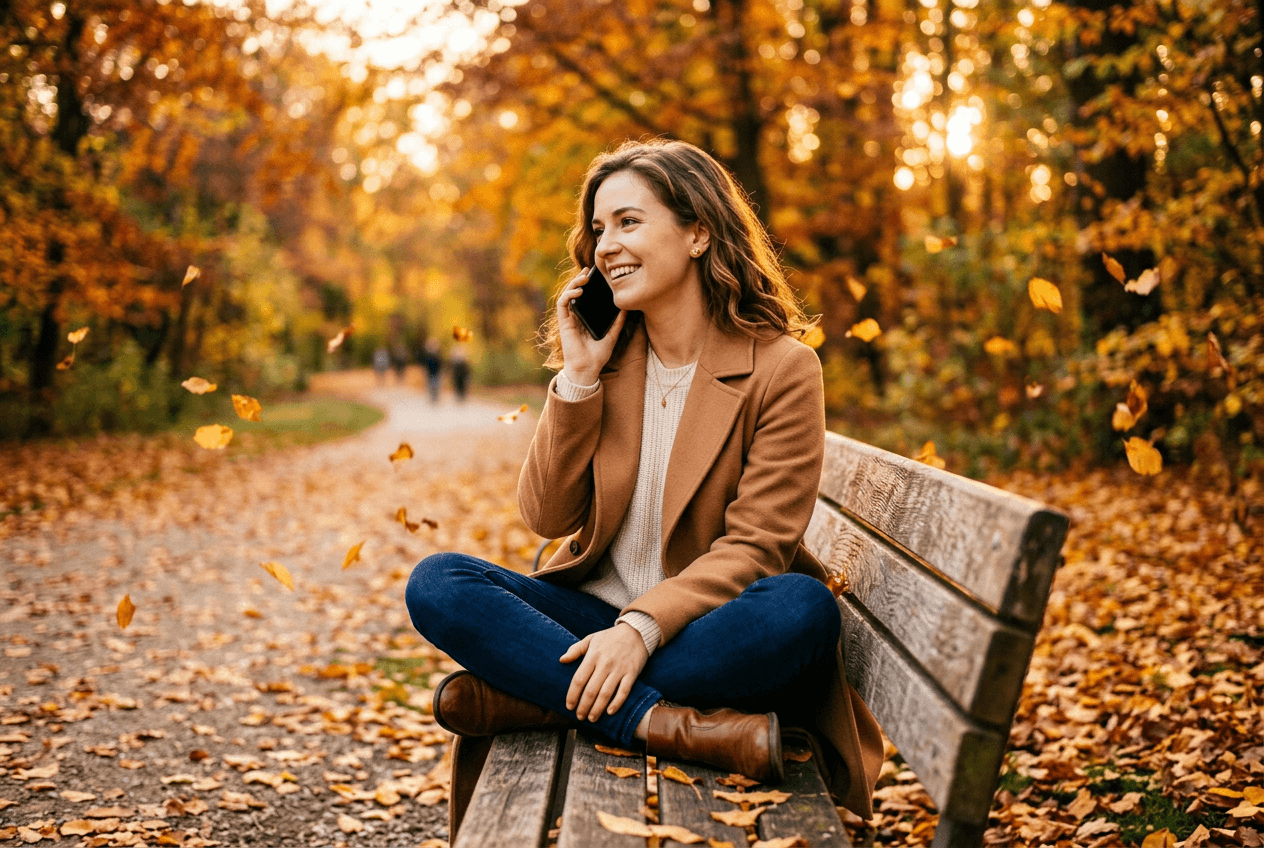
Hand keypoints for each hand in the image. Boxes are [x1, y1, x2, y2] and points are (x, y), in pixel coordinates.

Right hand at [557, 269, 626, 385]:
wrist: (588, 368)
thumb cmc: (597, 355)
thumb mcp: (612, 335)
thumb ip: (617, 322)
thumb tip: (626, 308)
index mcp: (585, 318)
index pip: (585, 297)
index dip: (588, 284)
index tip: (596, 275)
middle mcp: (576, 316)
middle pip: (575, 292)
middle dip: (580, 279)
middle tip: (588, 270)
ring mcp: (569, 319)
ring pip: (567, 295)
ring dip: (573, 284)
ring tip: (583, 277)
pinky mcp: (564, 323)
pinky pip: (562, 304)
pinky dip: (569, 295)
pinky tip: (578, 291)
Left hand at [560, 622, 647, 721]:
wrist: (636, 631)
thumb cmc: (610, 637)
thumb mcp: (591, 639)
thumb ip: (575, 649)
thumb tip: (561, 660)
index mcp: (593, 655)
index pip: (579, 679)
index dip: (572, 695)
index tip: (569, 706)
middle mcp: (605, 663)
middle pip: (591, 690)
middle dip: (583, 706)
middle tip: (580, 716)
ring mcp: (619, 669)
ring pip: (606, 693)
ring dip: (597, 709)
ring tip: (592, 718)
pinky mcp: (632, 673)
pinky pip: (624, 691)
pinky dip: (617, 703)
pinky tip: (610, 712)